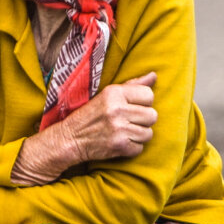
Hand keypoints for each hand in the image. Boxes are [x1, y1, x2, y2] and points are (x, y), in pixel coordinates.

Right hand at [12, 72, 157, 184]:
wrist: (70, 139)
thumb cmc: (90, 114)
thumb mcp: (107, 94)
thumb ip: (132, 85)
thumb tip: (154, 76)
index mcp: (114, 93)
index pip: (149, 95)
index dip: (143, 103)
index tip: (132, 107)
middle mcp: (117, 109)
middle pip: (152, 115)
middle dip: (143, 120)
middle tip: (129, 122)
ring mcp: (119, 129)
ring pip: (148, 133)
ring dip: (139, 135)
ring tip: (124, 132)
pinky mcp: (119, 146)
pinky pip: (140, 148)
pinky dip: (132, 148)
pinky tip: (120, 142)